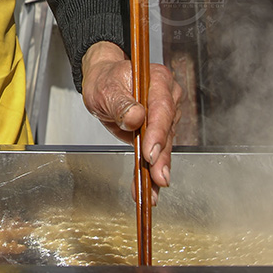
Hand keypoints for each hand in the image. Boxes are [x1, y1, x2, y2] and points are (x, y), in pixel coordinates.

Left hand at [81, 41, 182, 202]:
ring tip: (150, 191)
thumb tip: (135, 117)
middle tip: (157, 178)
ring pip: (164, 146)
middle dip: (161, 158)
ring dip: (157, 170)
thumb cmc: (105, 81)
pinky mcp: (159, 132)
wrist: (104, 83)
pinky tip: (149, 189)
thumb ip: (120, 103)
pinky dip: (151, 171)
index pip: (162, 108)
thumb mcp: (106, 89)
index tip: (150, 152)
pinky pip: (157, 153)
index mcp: (158, 81)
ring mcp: (166, 116)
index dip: (158, 132)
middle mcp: (168, 98)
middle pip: (167, 130)